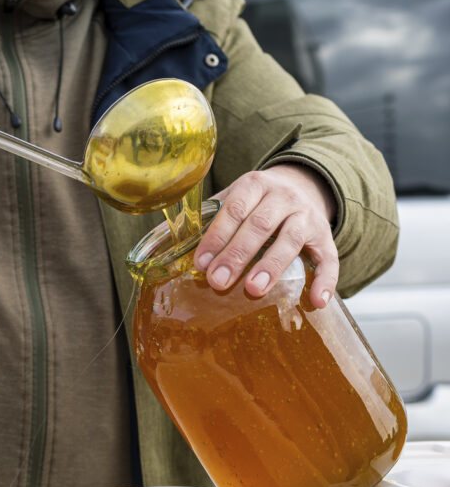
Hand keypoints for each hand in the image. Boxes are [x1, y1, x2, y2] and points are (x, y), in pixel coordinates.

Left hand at [194, 164, 337, 307]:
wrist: (302, 186)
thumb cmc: (255, 202)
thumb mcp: (231, 200)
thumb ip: (202, 220)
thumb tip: (156, 242)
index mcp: (255, 185)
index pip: (235, 209)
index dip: (218, 236)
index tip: (201, 262)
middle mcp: (284, 197)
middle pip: (260, 225)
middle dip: (237, 255)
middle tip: (219, 281)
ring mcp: (308, 216)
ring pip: (291, 240)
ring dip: (272, 266)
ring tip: (254, 290)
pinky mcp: (326, 237)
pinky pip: (330, 259)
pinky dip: (326, 280)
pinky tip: (316, 301)